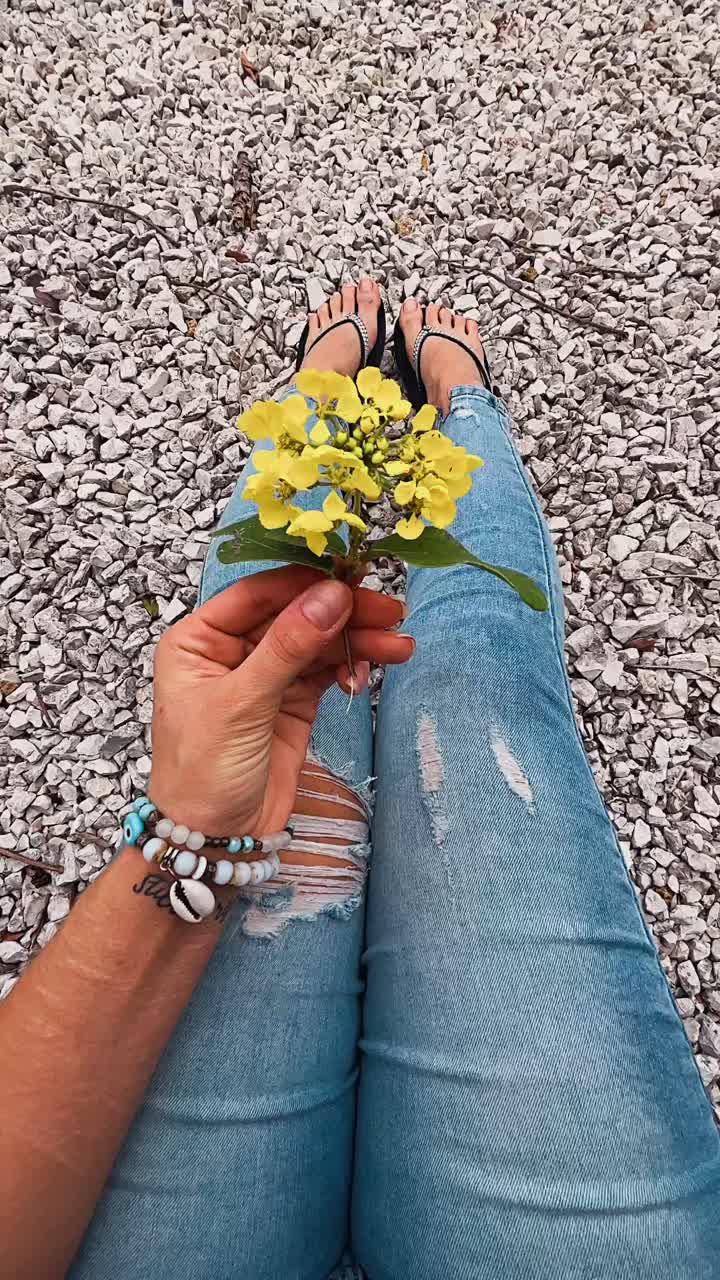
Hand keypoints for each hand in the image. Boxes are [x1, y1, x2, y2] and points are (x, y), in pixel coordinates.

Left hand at [148, 567, 412, 838]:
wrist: (214, 839)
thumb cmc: (201, 773)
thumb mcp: (240, 705)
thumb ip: (287, 648)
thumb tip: (332, 596)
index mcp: (199, 639)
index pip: (257, 594)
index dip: (304, 583)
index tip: (351, 579)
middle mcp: (231, 650)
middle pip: (295, 614)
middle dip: (342, 613)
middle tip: (389, 612)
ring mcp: (266, 675)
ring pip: (318, 642)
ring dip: (358, 641)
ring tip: (399, 646)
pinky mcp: (293, 702)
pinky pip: (327, 671)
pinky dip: (351, 668)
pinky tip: (366, 674)